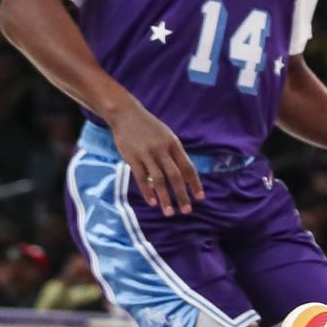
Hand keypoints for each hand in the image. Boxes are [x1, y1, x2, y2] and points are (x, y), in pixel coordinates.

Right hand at [107, 98, 201, 215]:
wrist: (126, 114)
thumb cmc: (148, 127)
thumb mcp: (166, 135)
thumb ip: (173, 154)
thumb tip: (181, 174)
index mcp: (174, 144)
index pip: (188, 167)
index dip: (194, 183)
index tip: (200, 197)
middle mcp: (162, 149)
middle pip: (175, 176)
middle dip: (182, 195)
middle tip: (187, 211)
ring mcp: (147, 154)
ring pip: (158, 180)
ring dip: (165, 198)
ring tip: (169, 212)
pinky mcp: (132, 158)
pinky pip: (141, 178)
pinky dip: (147, 191)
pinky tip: (152, 202)